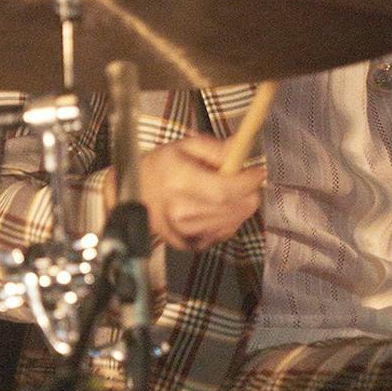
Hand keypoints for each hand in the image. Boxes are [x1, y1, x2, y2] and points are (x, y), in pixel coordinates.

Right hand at [119, 137, 263, 250]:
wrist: (134, 194)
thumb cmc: (161, 167)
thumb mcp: (185, 146)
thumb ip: (215, 148)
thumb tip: (239, 147)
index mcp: (178, 181)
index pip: (224, 189)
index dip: (248, 182)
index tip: (258, 173)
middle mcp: (179, 210)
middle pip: (231, 208)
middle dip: (249, 194)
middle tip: (247, 183)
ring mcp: (182, 231)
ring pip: (230, 223)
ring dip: (239, 208)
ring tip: (228, 194)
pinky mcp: (186, 244)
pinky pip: (222, 235)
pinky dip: (228, 222)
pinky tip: (218, 209)